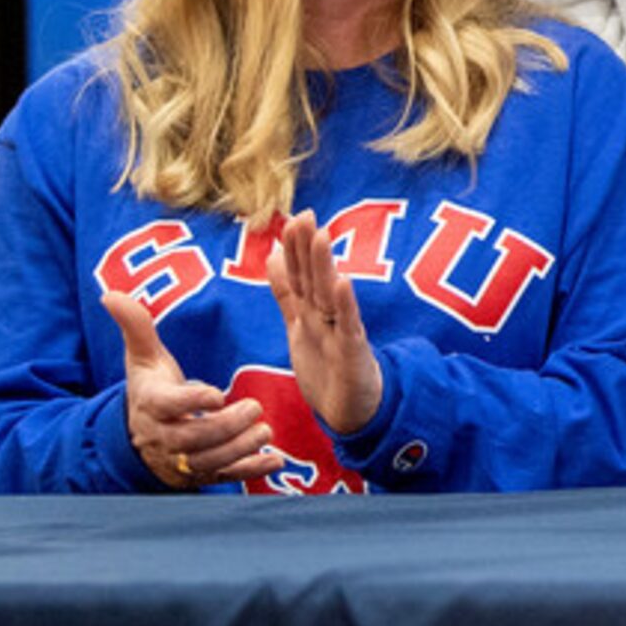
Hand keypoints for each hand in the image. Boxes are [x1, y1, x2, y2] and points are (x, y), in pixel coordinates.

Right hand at [100, 290, 280, 488]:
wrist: (139, 435)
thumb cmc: (150, 388)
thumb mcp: (143, 358)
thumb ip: (136, 327)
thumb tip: (110, 294)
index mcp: (151, 405)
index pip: (168, 406)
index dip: (191, 402)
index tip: (217, 393)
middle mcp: (163, 437)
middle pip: (190, 439)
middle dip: (224, 427)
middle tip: (255, 407)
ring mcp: (181, 460)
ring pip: (206, 462)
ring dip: (238, 450)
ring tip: (265, 431)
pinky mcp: (198, 475)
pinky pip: (222, 478)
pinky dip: (248, 472)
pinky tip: (273, 461)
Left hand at [265, 210, 386, 434]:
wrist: (352, 410)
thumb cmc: (327, 367)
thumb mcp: (298, 325)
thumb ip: (286, 291)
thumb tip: (271, 254)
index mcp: (310, 311)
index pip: (299, 274)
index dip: (294, 249)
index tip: (293, 217)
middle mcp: (326, 316)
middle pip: (314, 278)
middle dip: (308, 248)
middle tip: (304, 216)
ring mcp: (341, 332)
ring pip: (329, 295)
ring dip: (325, 266)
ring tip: (320, 238)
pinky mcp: (353, 352)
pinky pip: (348, 326)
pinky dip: (346, 304)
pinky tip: (343, 283)